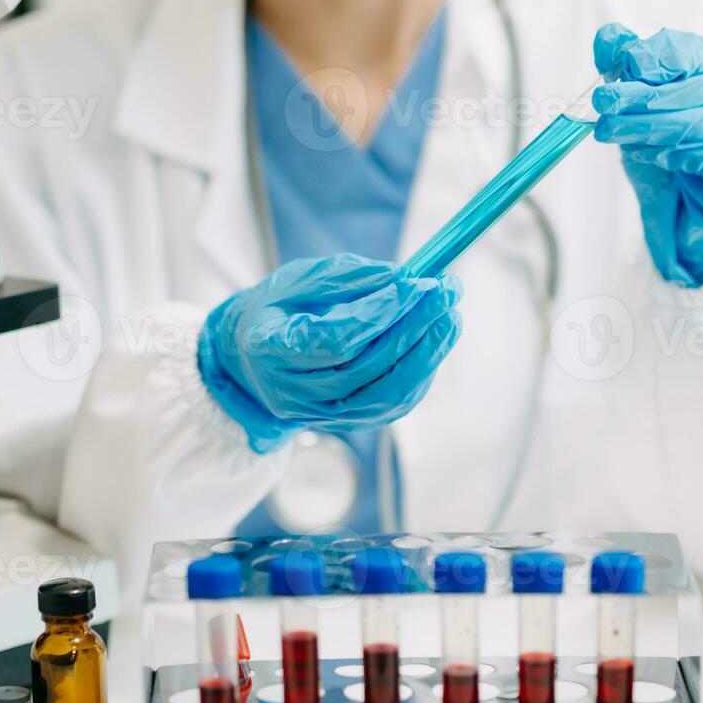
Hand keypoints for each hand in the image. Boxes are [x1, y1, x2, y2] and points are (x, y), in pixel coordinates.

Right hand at [198, 254, 462, 452]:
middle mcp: (292, 394)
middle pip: (366, 370)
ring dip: (426, 355)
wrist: (251, 360)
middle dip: (414, 328)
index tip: (418, 282)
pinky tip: (436, 342)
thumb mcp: (295, 279)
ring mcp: (319, 416)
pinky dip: (419, 374)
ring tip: (451, 317)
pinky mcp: (344, 425)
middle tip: (447, 292)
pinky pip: (390, 406)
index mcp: (269, 351)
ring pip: (384, 396)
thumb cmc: (276, 311)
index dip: (380, 313)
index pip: (335, 340)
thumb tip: (399, 277)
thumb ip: (344, 278)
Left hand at [592, 23, 702, 287]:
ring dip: (650, 131)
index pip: (687, 50)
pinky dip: (678, 158)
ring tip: (619, 137)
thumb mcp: (637, 107)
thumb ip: (624, 69)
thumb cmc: (668, 148)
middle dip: (639, 100)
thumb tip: (608, 38)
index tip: (619, 70)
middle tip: (603, 109)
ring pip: (697, 123)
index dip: (650, 58)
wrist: (689, 206)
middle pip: (689, 89)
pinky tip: (660, 160)